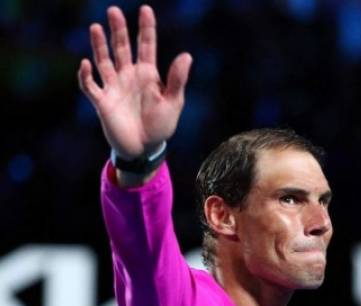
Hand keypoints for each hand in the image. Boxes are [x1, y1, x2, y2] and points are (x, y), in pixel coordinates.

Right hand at [78, 5, 191, 157]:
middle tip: (114, 10)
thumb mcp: (173, 102)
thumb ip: (177, 80)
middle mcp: (129, 76)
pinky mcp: (102, 102)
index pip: (146, 45)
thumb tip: (186, 55)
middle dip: (118, 29)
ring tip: (96, 27)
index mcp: (148, 74)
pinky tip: (86, 63)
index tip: (145, 9)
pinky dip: (86, 75)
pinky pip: (90, 85)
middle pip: (122, 47)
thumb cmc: (161, 126)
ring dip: (99, 45)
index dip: (146, 28)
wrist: (145, 148)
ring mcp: (114, 87)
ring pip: (104, 60)